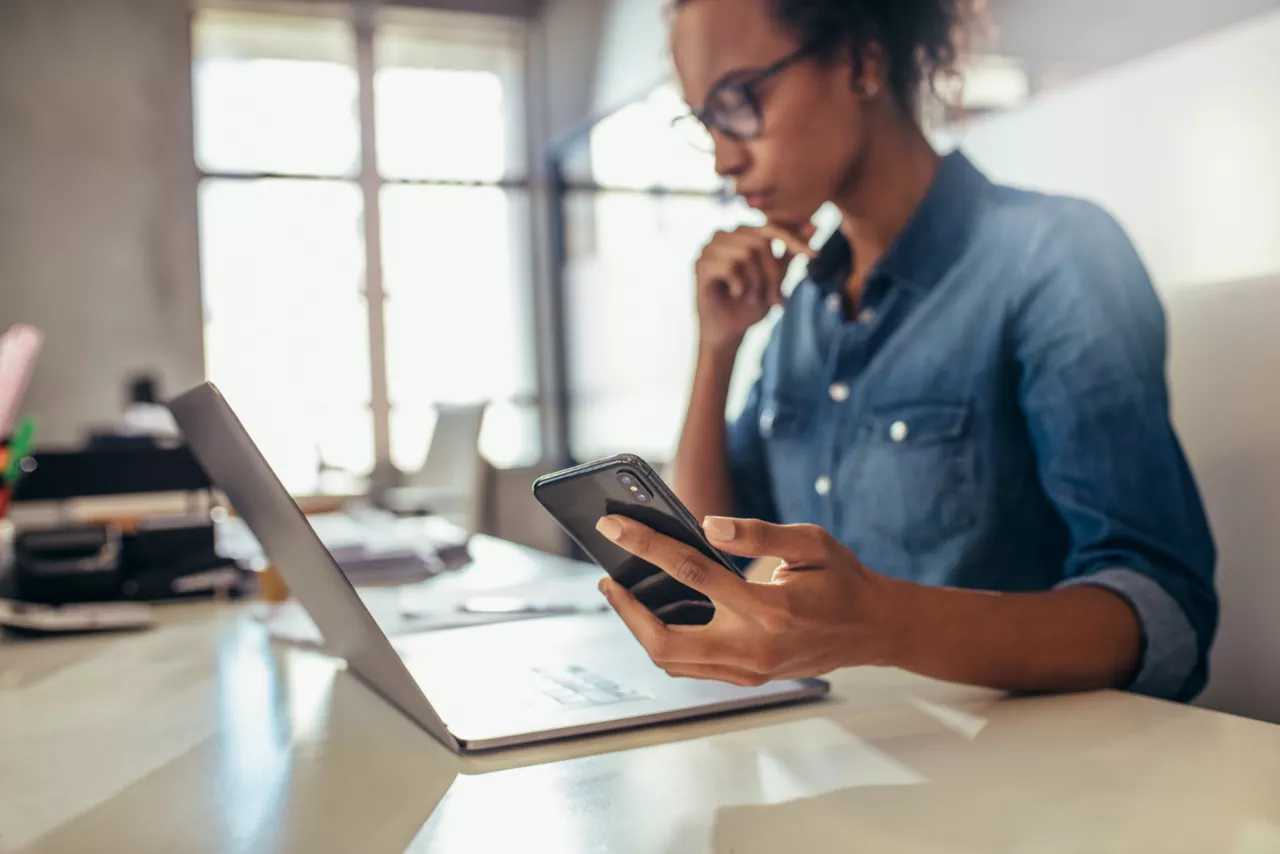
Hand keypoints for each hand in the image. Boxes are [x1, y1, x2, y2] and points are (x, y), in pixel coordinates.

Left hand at [593, 514, 904, 685]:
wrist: (873, 628)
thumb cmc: (842, 579)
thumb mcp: (810, 542)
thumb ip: (758, 534)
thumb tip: (708, 525)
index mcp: (770, 608)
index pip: (692, 573)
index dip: (646, 546)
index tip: (614, 528)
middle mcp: (755, 647)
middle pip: (666, 640)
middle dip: (626, 610)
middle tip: (608, 578)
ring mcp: (750, 670)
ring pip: (673, 661)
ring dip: (640, 629)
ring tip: (624, 593)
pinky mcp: (748, 677)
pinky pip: (691, 668)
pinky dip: (664, 643)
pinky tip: (655, 614)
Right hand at [695, 223, 816, 350]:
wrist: (728, 332)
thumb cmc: (749, 304)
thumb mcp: (776, 276)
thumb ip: (790, 252)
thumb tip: (814, 226)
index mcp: (739, 233)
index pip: (770, 228)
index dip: (793, 240)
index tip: (815, 255)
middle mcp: (722, 235)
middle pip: (759, 243)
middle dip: (772, 274)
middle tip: (774, 299)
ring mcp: (708, 249)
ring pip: (745, 255)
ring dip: (756, 282)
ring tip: (752, 297)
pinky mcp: (700, 265)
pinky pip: (729, 267)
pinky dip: (739, 285)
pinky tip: (735, 294)